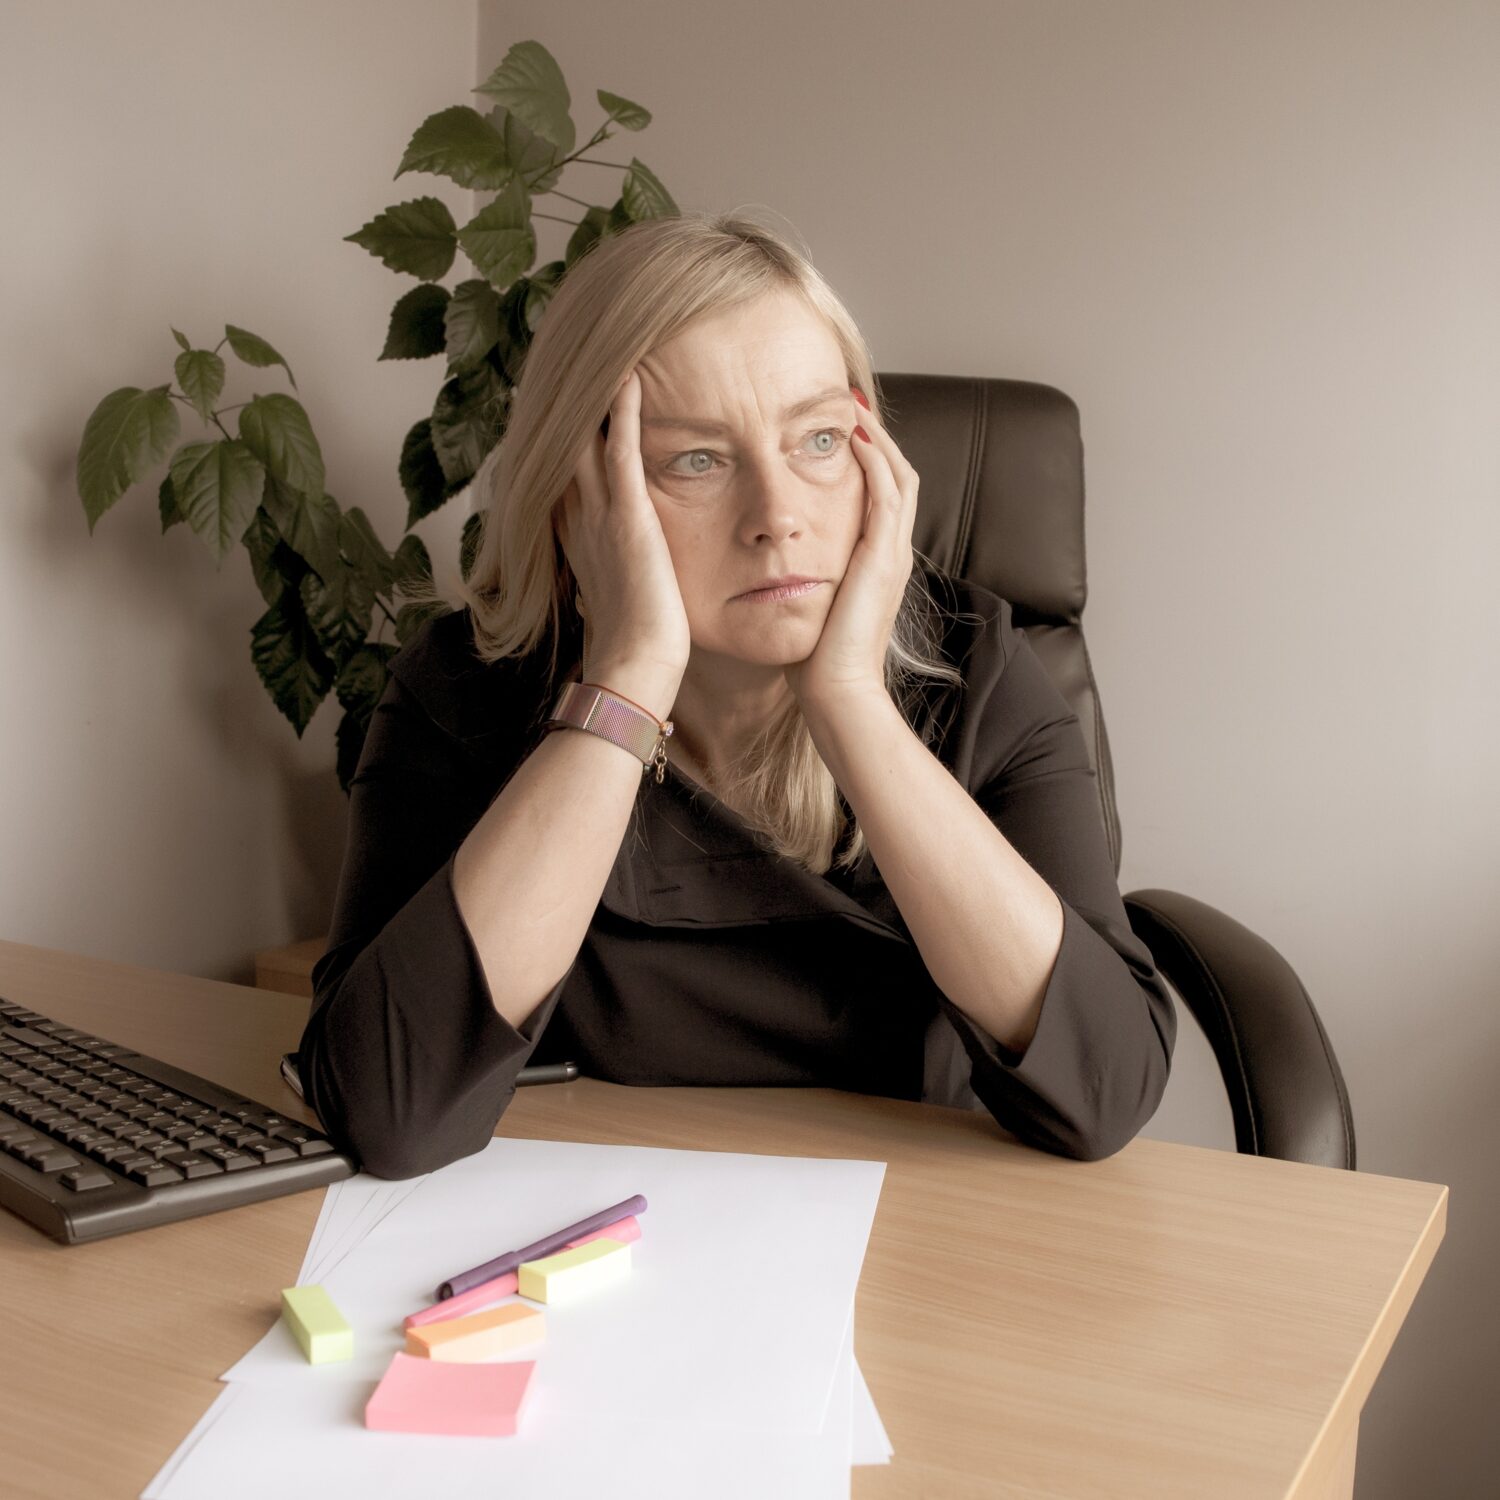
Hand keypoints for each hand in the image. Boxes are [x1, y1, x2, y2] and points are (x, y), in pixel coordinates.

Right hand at [555, 369, 691, 689]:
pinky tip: (631, 376)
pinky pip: (622, 450)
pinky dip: (624, 412)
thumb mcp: (621, 592)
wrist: (635, 666)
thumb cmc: (636, 642)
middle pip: (567, 442)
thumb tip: (626, 567)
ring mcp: (599, 514)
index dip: (566, 433)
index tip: (567, 400)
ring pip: (588, 437)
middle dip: (569, 402)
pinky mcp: (627, 517)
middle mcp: (578, 516)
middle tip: (568, 356)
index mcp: (576, 532)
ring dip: (594, 394)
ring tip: (603, 348)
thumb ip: (619, 567)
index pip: (567, 468)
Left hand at [783, 386, 918, 708]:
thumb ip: (800, 580)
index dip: (868, 460)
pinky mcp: (884, 558)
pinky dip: (875, 460)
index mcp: (878, 565)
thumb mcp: (808, 607)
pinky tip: (853, 437)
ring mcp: (894, 555)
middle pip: (899, 476)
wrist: (836, 692)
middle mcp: (893, 554)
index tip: (840, 431)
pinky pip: (887, 493)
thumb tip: (768, 565)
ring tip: (853, 407)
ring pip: (899, 476)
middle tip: (851, 404)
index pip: (883, 496)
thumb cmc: (813, 661)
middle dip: (878, 437)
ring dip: (878, 438)